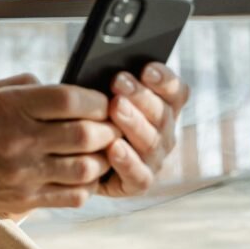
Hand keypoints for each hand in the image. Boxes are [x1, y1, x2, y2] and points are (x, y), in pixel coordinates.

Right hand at [0, 73, 120, 217]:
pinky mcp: (24, 200)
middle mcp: (17, 139)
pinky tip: (82, 175)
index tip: (102, 102)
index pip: (69, 99)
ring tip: (100, 151)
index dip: (95, 99)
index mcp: (8, 107)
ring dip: (101, 159)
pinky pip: (73, 195)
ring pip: (85, 168)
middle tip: (111, 127)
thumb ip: (26, 86)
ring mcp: (22, 173)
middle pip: (84, 133)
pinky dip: (86, 185)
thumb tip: (66, 86)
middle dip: (107, 129)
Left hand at [99, 62, 190, 196]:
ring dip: (133, 123)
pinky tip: (113, 147)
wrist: (73, 158)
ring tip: (115, 107)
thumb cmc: (89, 116)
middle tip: (118, 80)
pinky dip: (127, 161)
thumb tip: (107, 65)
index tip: (146, 68)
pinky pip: (138, 174)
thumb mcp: (99, 96)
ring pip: (151, 142)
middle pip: (162, 114)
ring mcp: (154, 160)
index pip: (176, 92)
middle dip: (140, 96)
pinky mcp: (138, 183)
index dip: (165, 80)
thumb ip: (111, 84)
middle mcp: (164, 134)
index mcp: (163, 108)